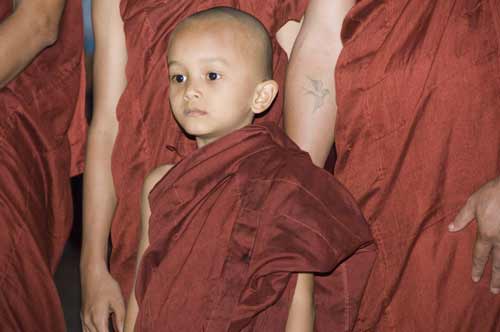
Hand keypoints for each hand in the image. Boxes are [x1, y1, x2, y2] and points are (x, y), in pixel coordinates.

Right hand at [81, 268, 124, 331]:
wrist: (92, 274)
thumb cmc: (106, 285)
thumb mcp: (118, 301)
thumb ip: (120, 318)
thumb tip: (122, 330)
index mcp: (97, 319)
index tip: (121, 331)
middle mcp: (88, 321)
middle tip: (118, 329)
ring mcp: (83, 318)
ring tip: (109, 327)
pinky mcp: (82, 315)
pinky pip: (85, 330)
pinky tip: (102, 328)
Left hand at [449, 177, 499, 293]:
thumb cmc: (493, 193)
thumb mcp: (473, 203)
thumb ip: (462, 218)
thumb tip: (451, 229)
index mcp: (487, 234)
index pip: (480, 255)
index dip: (477, 268)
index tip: (476, 278)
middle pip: (499, 264)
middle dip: (496, 278)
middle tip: (494, 291)